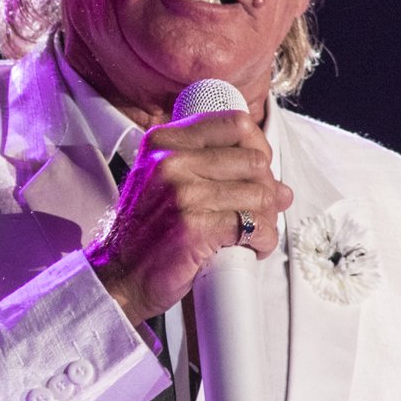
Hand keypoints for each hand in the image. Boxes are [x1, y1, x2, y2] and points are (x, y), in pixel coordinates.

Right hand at [87, 110, 291, 324]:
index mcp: (164, 142)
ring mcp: (183, 194)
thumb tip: (280, 188)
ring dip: (266, 220)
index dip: (258, 149)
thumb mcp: (165, 182)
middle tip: (256, 212)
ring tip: (253, 234)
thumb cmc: (145, 233)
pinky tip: (252, 248)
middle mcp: (171, 161)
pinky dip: (263, 241)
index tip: (257, 173)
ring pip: (260, 195)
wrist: (119, 276)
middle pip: (254, 161)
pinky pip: (254, 226)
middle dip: (266, 190)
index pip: (236, 124)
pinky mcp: (196, 228)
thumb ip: (214, 173)